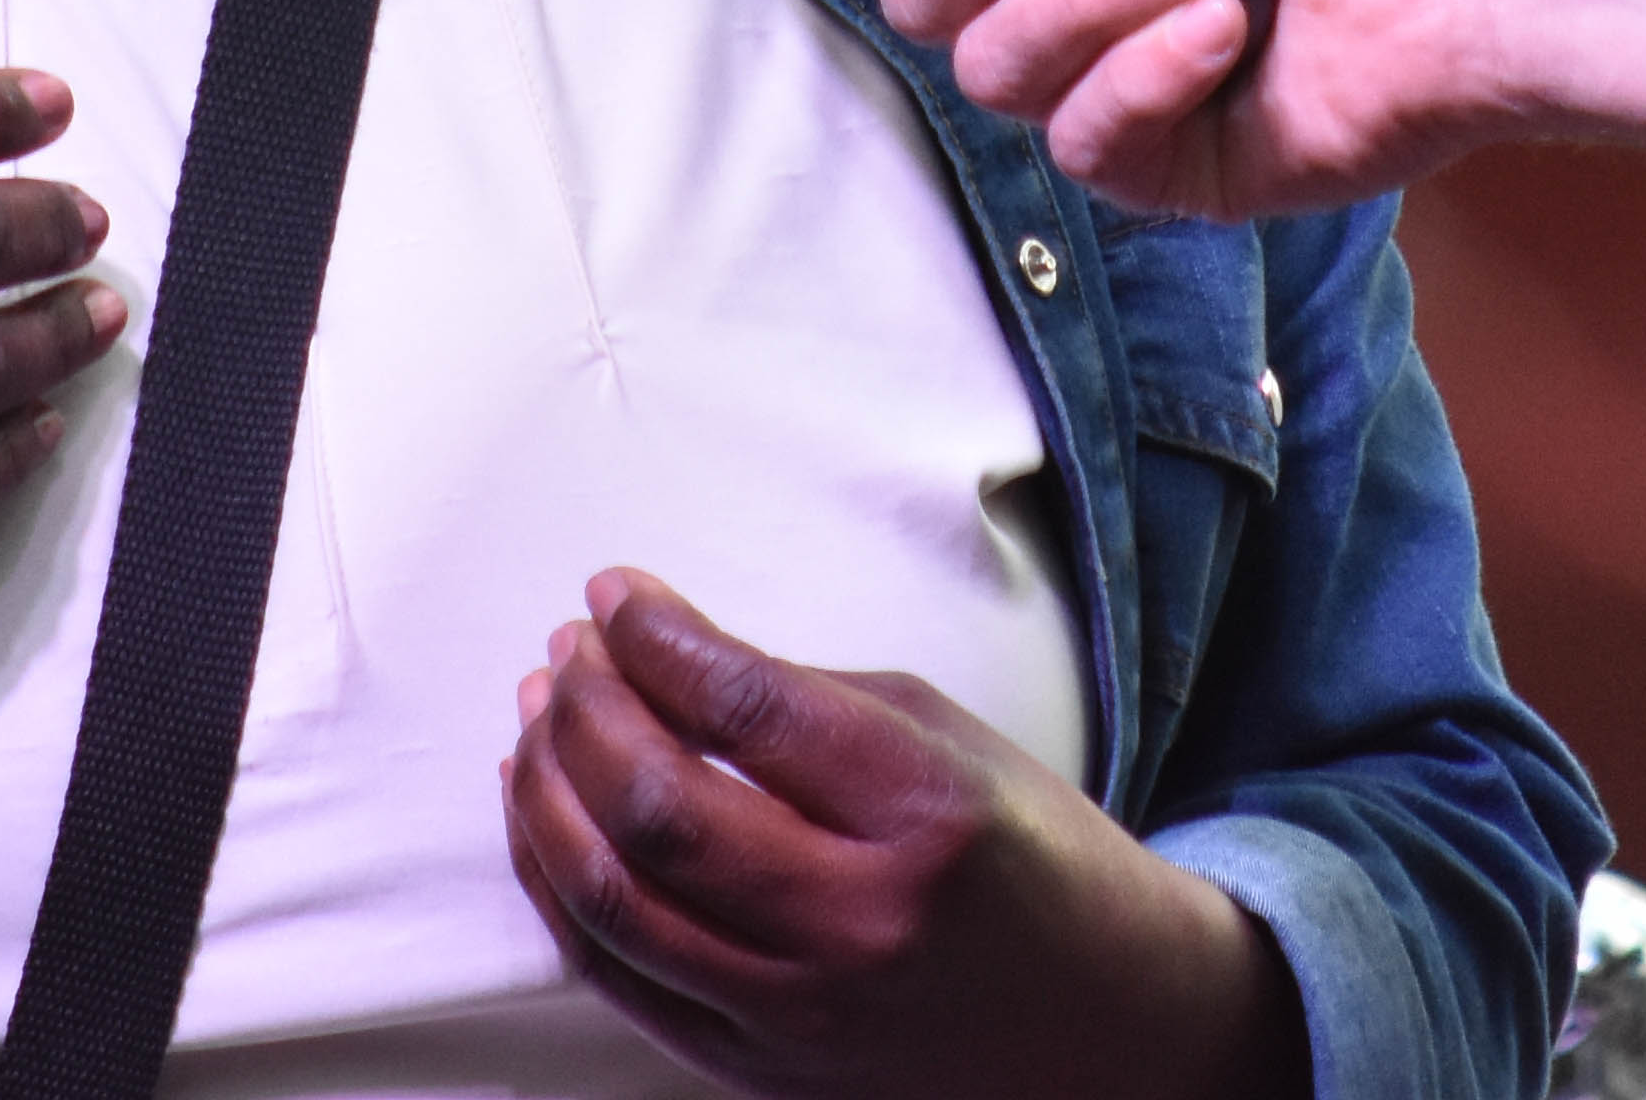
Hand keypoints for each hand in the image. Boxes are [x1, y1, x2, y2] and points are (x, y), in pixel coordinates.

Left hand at [501, 571, 1302, 1099]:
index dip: (655, 638)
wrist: (1102, 1023)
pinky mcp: (759, 1068)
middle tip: (569, 651)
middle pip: (659, 809)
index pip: (743, 707)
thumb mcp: (947, 738)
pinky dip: (560, 889)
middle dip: (586, 710)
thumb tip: (656, 651)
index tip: (615, 593)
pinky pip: (619, 976)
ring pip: (614, 900)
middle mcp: (859, 924)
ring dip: (551, 793)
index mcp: (924, 815)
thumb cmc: (1029, 860)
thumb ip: (802, 701)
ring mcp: (802, 1013)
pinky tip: (549, 817)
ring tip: (542, 718)